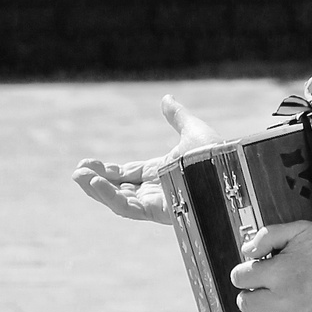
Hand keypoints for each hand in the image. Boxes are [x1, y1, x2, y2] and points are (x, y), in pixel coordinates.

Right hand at [72, 95, 220, 224]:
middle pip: (119, 190)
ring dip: (98, 190)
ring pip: (119, 202)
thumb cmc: (220, 153)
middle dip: (96, 182)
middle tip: (77, 172)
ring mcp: (158, 204)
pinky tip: (95, 183)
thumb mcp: (192, 131)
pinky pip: (129, 208)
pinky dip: (110, 196)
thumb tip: (166, 98)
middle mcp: (158, 191)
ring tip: (79, 177)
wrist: (233, 167)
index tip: (85, 164)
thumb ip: (176, 117)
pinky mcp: (160, 212)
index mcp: (162, 173)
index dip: (105, 170)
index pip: (127, 175)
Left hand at [230, 221, 311, 311]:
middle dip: (248, 293)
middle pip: (245, 303)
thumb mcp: (301, 229)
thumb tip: (247, 249)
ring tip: (263, 308)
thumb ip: (268, 235)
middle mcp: (283, 298)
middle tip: (258, 288)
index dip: (242, 272)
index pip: (239, 278)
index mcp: (278, 272)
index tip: (249, 272)